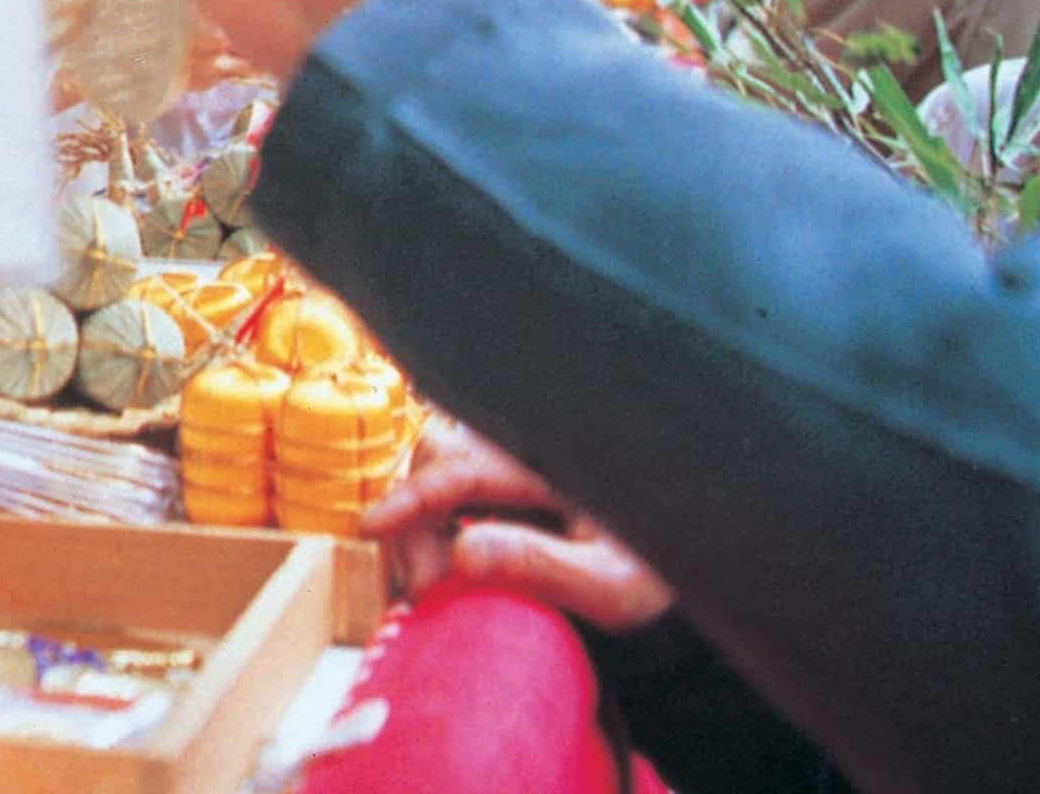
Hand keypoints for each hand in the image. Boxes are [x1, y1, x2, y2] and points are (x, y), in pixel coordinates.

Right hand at [363, 422, 673, 632]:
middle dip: (412, 519)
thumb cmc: (652, 577)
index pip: (462, 467)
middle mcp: (521, 450)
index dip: (412, 496)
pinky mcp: (495, 486)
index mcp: (551, 463)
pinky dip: (424, 531)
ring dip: (413, 528)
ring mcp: (506, 464)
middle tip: (424, 589)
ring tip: (430, 588)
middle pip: (434, 457)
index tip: (371, 527)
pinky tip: (433, 575)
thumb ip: (542, 567)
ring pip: (429, 471)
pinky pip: (441, 493)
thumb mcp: (612, 588)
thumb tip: (462, 554)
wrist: (669, 574)